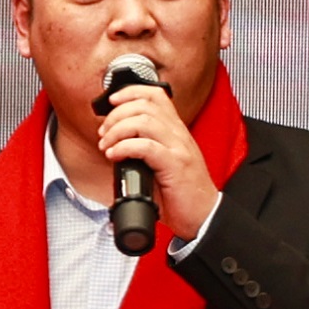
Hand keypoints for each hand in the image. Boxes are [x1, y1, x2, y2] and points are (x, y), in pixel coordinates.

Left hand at [96, 71, 222, 241]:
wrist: (204, 216)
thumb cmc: (181, 193)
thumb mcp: (163, 162)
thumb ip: (146, 147)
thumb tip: (114, 143)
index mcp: (176, 131)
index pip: (156, 95)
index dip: (131, 92)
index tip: (111, 102)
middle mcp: (178, 135)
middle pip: (145, 106)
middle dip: (116, 115)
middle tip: (104, 133)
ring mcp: (178, 149)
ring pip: (144, 122)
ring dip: (117, 131)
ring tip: (107, 146)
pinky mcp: (175, 165)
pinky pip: (146, 147)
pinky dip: (125, 148)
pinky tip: (115, 156)